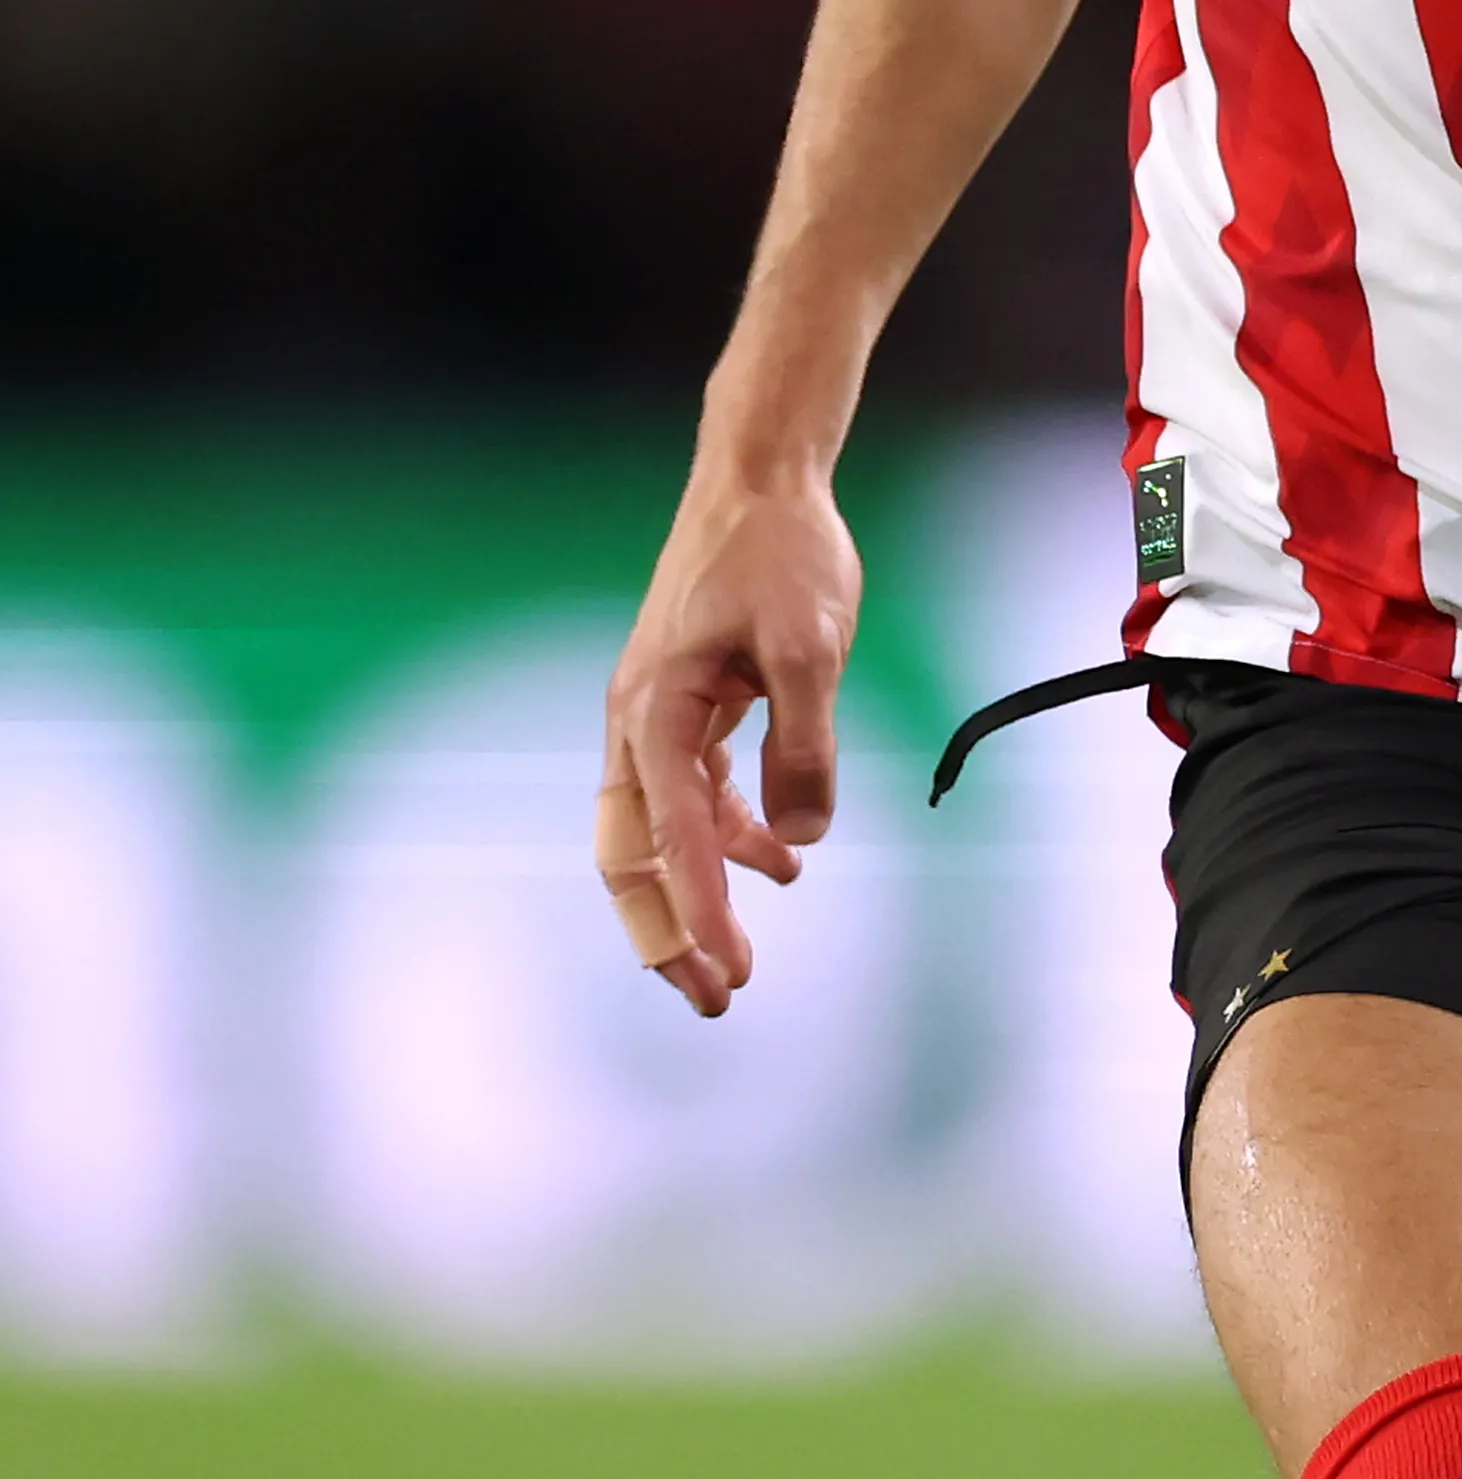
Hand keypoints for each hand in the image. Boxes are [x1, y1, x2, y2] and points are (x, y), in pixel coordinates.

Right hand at [596, 463, 862, 1015]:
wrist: (761, 478)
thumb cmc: (779, 552)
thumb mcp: (810, 647)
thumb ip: (805, 744)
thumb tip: (798, 838)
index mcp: (655, 710)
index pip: (672, 837)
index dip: (697, 912)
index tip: (725, 973)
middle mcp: (641, 721)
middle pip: (634, 853)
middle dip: (667, 932)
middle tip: (713, 1000)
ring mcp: (662, 714)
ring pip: (664, 831)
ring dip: (700, 894)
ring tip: (743, 959)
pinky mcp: (694, 703)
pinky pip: (697, 792)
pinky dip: (731, 836)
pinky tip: (784, 864)